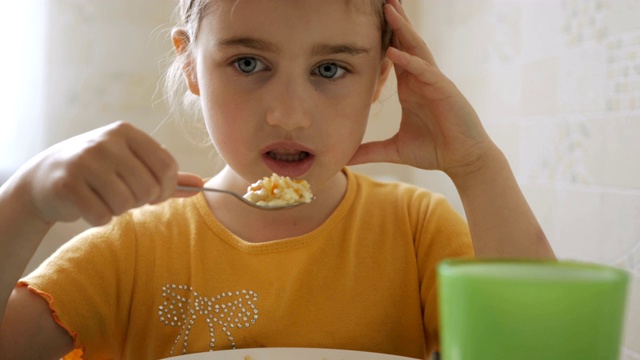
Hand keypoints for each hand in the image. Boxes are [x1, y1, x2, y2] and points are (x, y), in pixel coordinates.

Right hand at [22, 122, 202, 225]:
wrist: (43, 179)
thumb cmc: (98, 172)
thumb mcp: (131, 164)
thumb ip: (166, 175)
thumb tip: (201, 185)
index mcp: (126, 132)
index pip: (166, 166)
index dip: (165, 189)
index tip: (154, 195)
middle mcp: (106, 142)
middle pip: (148, 188)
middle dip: (140, 201)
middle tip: (125, 198)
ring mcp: (84, 161)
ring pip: (125, 203)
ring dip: (119, 210)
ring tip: (105, 199)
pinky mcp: (67, 184)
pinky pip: (101, 215)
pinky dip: (99, 218)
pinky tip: (88, 206)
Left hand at [349, 0, 496, 179]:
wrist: (462, 161)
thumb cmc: (433, 151)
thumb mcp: (395, 150)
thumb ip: (370, 151)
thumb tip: (345, 158)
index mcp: (410, 88)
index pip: (393, 56)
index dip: (381, 38)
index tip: (365, 22)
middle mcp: (421, 79)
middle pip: (405, 44)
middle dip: (394, 22)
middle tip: (381, 1)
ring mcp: (434, 82)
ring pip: (416, 50)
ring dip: (403, 30)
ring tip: (390, 10)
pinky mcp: (444, 90)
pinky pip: (425, 71)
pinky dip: (410, 61)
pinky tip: (394, 52)